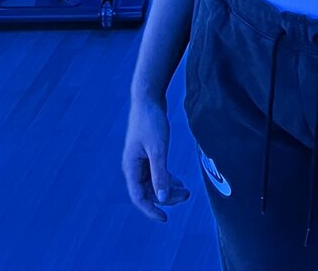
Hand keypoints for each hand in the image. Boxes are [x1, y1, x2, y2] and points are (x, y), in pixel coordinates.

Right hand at [122, 98, 190, 223]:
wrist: (148, 98)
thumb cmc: (151, 121)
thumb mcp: (158, 149)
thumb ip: (160, 174)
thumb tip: (162, 199)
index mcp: (131, 167)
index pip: (138, 197)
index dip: (150, 210)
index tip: (165, 219)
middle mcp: (133, 166)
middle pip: (148, 191)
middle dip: (166, 197)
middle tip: (186, 196)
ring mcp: (140, 160)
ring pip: (153, 182)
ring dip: (168, 188)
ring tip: (186, 192)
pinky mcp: (147, 153)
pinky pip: (156, 172)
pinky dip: (167, 178)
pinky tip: (180, 182)